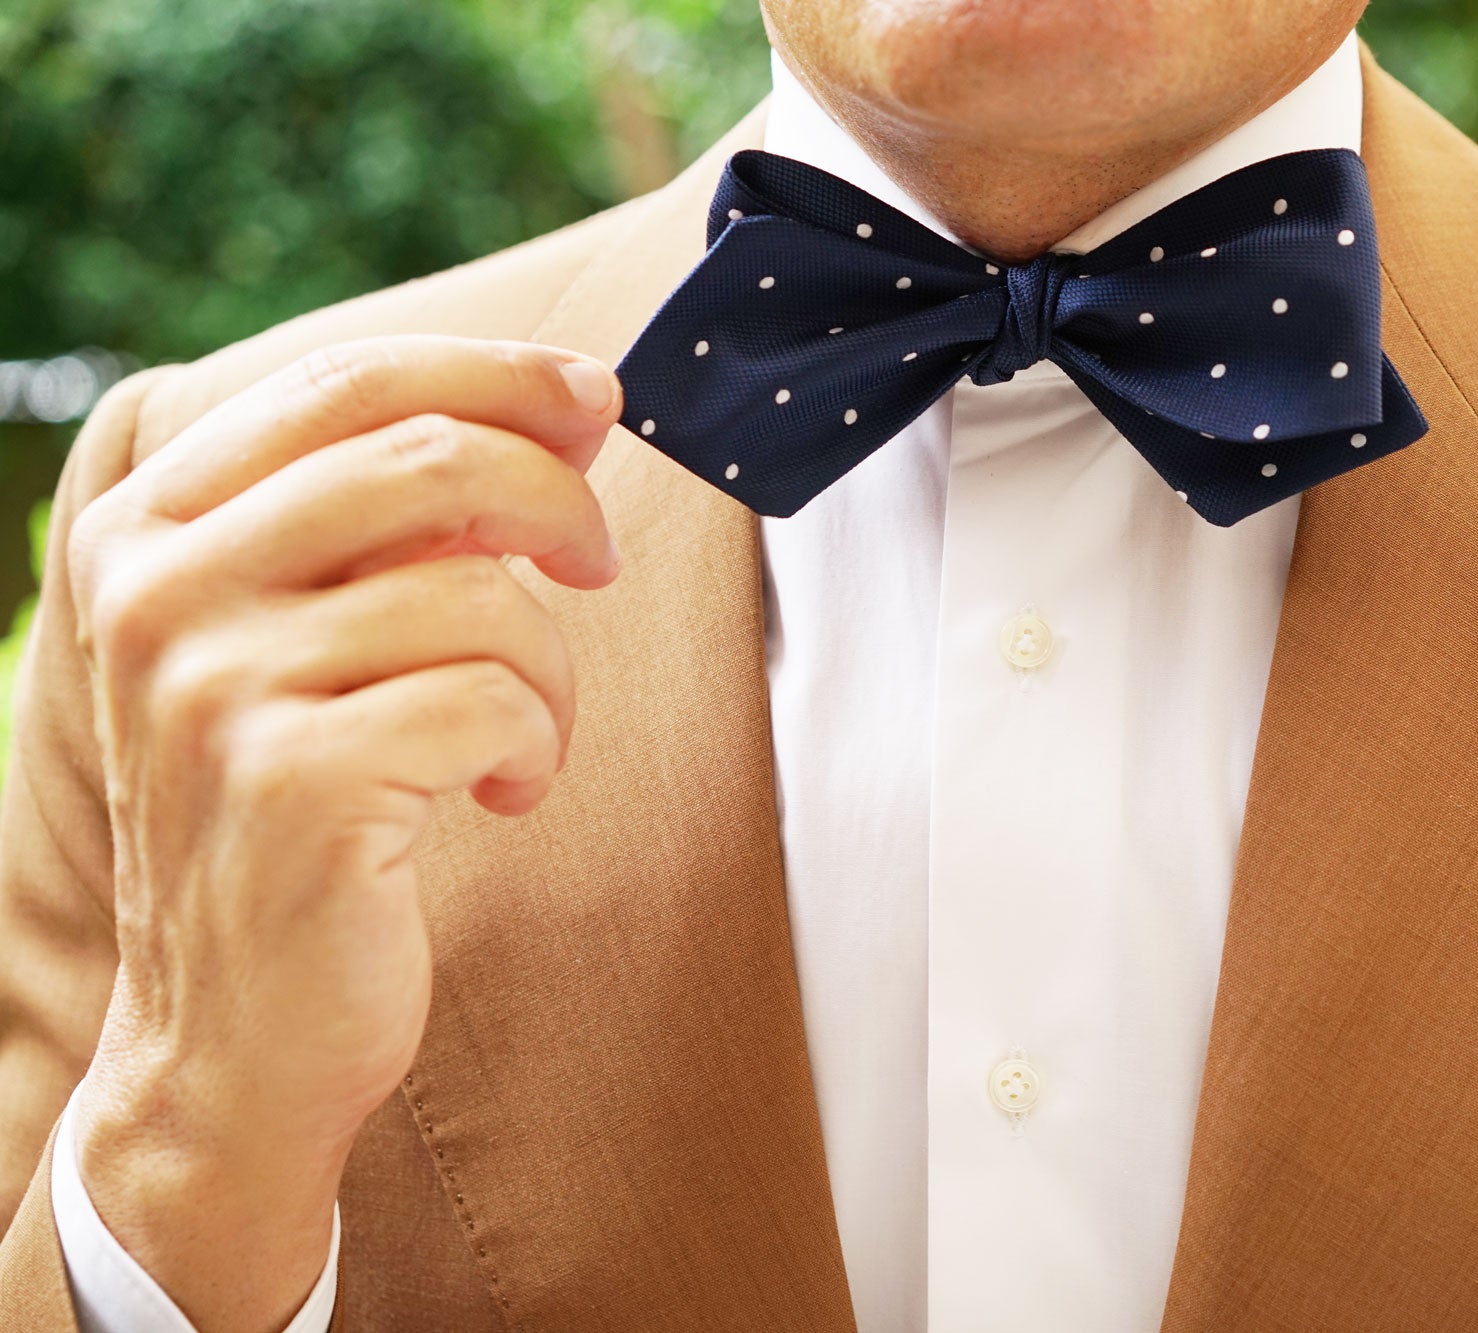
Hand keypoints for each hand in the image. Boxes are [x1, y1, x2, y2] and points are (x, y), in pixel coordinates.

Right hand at [61, 336, 622, 1332]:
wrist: (232, 1034)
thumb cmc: (301, 808)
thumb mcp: (307, 635)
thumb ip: (392, 517)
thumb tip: (572, 404)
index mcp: (147, 527)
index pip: (347, 380)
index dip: (498, 372)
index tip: (598, 399)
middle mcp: (157, 590)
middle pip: (431, 458)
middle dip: (558, 500)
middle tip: (598, 561)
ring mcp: (211, 688)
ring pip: (482, 592)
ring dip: (551, 663)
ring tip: (525, 728)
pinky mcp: (291, 785)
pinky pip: (495, 702)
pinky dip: (538, 744)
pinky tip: (501, 791)